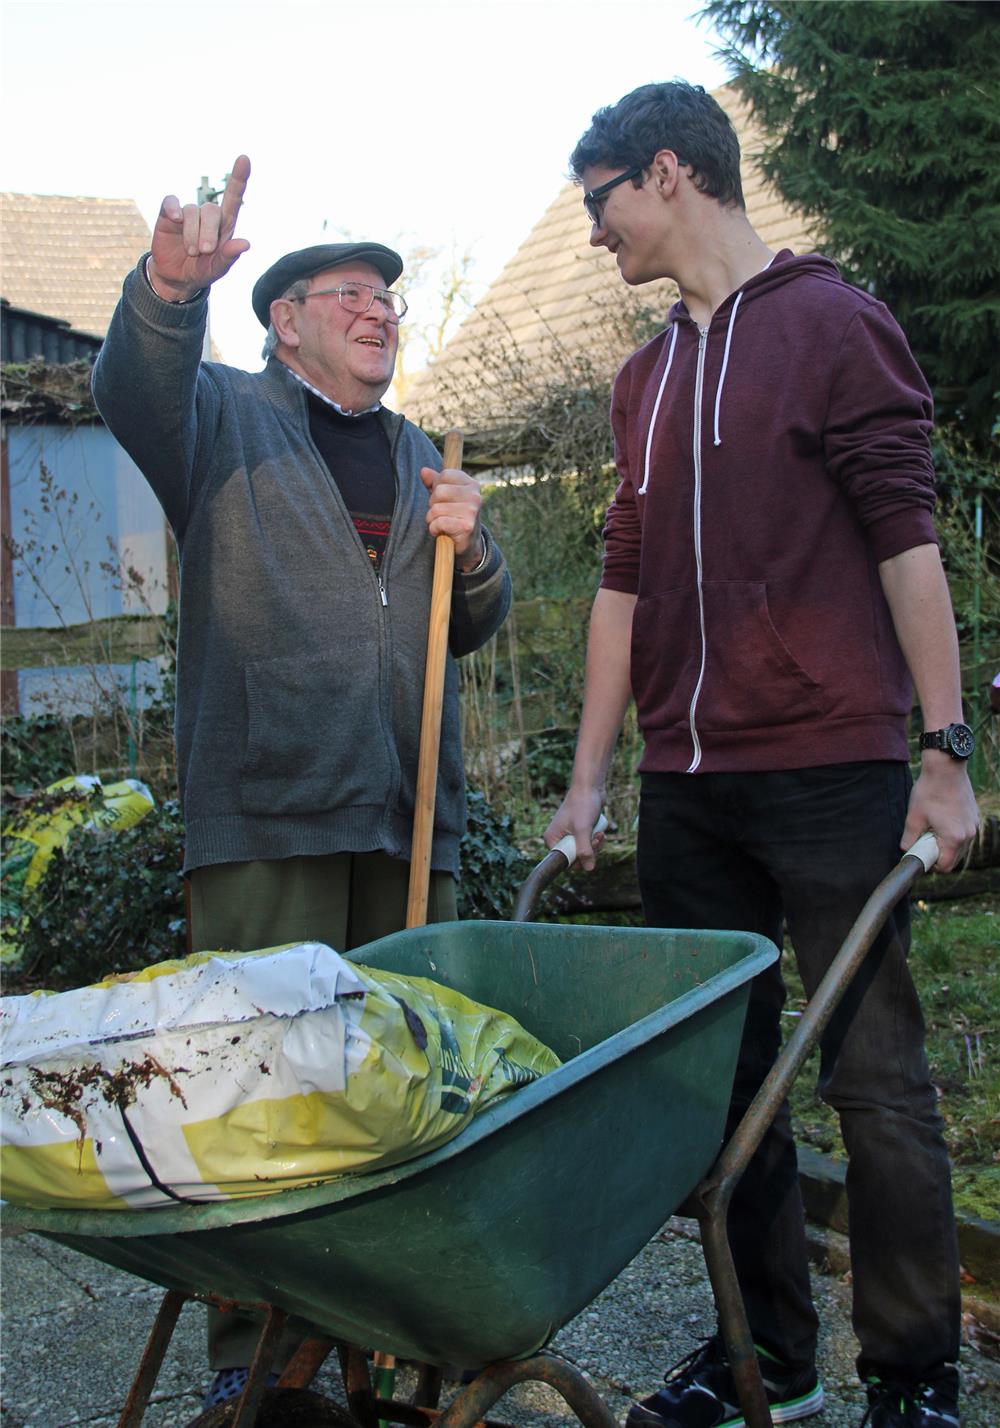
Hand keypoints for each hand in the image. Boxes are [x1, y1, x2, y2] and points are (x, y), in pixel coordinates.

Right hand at [148, 155, 250, 301]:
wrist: (175, 276)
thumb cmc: (201, 270)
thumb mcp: (216, 269)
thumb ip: (229, 257)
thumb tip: (246, 243)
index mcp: (224, 225)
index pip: (233, 198)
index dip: (239, 179)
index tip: (244, 158)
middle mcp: (207, 215)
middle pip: (211, 210)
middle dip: (208, 232)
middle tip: (205, 251)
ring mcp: (187, 213)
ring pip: (191, 212)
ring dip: (191, 234)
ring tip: (191, 252)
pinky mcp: (168, 214)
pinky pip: (171, 202)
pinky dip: (172, 209)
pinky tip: (175, 220)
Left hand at [420, 466, 483, 568]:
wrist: (468, 543)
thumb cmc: (454, 515)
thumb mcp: (445, 496)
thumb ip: (434, 482)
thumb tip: (423, 470)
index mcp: (471, 484)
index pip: (445, 475)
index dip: (436, 486)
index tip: (442, 498)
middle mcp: (474, 496)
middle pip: (439, 491)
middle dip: (433, 504)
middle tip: (441, 513)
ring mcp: (472, 511)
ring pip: (436, 508)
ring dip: (432, 519)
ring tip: (441, 523)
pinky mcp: (466, 526)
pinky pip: (438, 522)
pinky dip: (434, 529)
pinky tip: (442, 531)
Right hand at [544, 786, 605, 870]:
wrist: (589, 787)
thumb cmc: (582, 804)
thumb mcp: (583, 829)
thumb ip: (584, 850)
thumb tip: (589, 868)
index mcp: (552, 839)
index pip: (564, 861)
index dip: (579, 859)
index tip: (589, 846)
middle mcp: (558, 839)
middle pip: (575, 858)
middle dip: (589, 850)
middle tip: (597, 838)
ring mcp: (569, 835)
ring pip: (584, 851)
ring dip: (594, 845)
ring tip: (600, 833)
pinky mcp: (579, 832)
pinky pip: (587, 843)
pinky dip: (595, 840)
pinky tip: (600, 831)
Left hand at [902, 753, 979, 872]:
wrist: (946, 768)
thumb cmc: (929, 791)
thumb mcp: (914, 816)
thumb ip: (910, 837)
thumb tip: (905, 849)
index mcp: (954, 838)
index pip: (945, 866)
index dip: (931, 866)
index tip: (921, 855)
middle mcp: (969, 834)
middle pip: (955, 859)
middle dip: (939, 856)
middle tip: (924, 842)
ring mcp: (974, 825)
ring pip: (961, 847)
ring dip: (947, 845)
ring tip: (933, 830)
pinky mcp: (974, 817)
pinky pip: (965, 834)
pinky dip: (954, 835)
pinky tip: (942, 821)